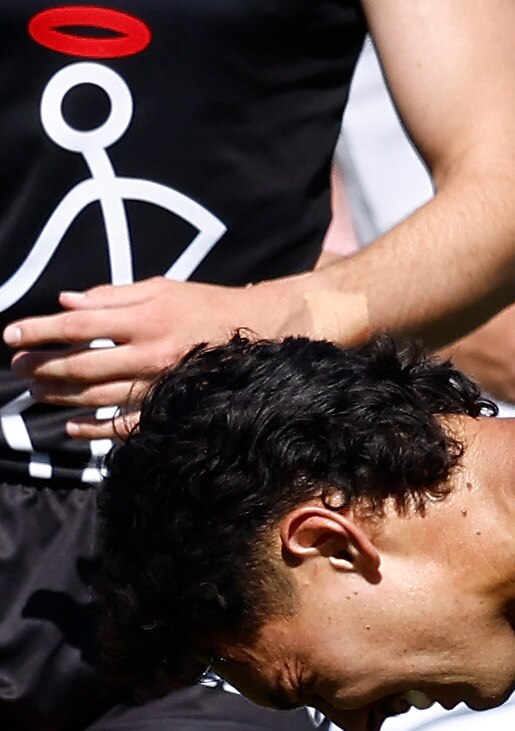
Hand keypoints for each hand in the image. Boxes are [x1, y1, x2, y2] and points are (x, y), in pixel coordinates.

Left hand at [6, 276, 301, 435]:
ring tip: (35, 393)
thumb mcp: (160, 288)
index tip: (11, 336)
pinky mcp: (175, 407)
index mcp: (144, 318)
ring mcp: (162, 385)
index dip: (41, 330)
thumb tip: (67, 301)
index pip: (78, 325)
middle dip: (44, 366)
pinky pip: (129, 425)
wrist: (262, 333)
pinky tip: (72, 427)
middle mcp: (149, 353)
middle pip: (83, 365)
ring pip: (100, 397)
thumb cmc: (206, 305)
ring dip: (62, 397)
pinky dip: (98, 430)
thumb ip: (113, 296)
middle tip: (18, 368)